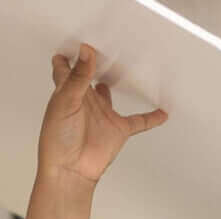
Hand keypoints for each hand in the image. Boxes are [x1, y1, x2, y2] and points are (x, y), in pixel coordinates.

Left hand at [38, 44, 165, 184]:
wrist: (69, 172)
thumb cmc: (57, 141)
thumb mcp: (66, 102)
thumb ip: (78, 77)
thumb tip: (86, 51)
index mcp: (68, 93)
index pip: (66, 70)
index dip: (70, 57)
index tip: (79, 44)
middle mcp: (85, 102)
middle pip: (91, 78)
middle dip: (96, 65)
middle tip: (105, 49)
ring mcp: (102, 116)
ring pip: (112, 96)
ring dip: (118, 85)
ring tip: (127, 69)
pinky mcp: (117, 130)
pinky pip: (139, 122)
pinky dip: (151, 117)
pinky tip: (162, 112)